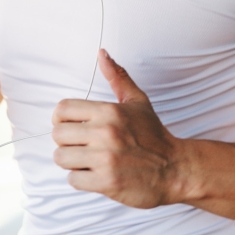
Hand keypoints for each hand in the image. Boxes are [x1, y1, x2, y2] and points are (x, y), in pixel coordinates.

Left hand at [51, 50, 186, 208]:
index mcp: (109, 111)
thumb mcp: (138, 102)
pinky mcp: (107, 182)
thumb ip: (118, 77)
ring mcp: (105, 158)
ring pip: (61, 158)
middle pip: (58, 135)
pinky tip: (97, 175)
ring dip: (73, 162)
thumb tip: (102, 53)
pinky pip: (73, 180)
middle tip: (83, 147)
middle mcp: (105, 132)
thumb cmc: (154, 136)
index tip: (72, 128)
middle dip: (67, 143)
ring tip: (89, 162)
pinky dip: (82, 180)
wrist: (176, 170)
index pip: (62, 110)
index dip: (62, 120)